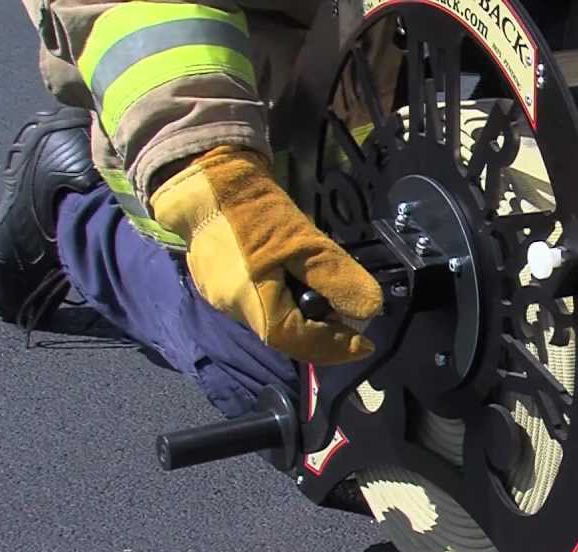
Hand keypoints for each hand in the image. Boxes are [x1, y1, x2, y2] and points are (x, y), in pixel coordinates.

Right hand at [151, 146, 381, 363]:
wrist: (208, 178)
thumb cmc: (257, 211)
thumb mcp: (307, 242)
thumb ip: (337, 279)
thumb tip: (370, 310)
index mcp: (251, 305)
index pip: (299, 343)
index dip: (335, 347)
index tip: (366, 344)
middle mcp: (233, 310)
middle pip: (286, 334)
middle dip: (321, 329)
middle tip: (347, 311)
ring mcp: (221, 298)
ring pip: (273, 319)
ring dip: (303, 312)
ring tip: (325, 291)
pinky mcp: (218, 284)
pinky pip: (261, 304)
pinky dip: (285, 299)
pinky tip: (297, 279)